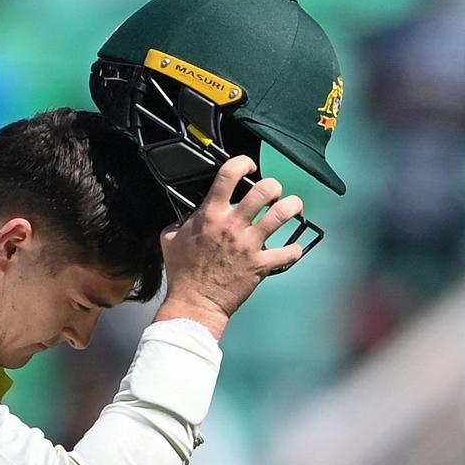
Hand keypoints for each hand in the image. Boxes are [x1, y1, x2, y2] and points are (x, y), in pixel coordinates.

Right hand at [154, 156, 304, 339]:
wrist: (195, 302)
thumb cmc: (183, 273)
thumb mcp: (170, 239)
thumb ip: (181, 221)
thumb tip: (187, 214)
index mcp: (211, 215)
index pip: (229, 173)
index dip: (243, 162)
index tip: (248, 166)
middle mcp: (233, 225)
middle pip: (265, 189)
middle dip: (273, 186)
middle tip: (272, 193)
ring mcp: (249, 244)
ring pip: (283, 213)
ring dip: (291, 206)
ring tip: (291, 207)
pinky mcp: (261, 264)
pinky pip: (289, 252)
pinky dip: (294, 249)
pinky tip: (291, 248)